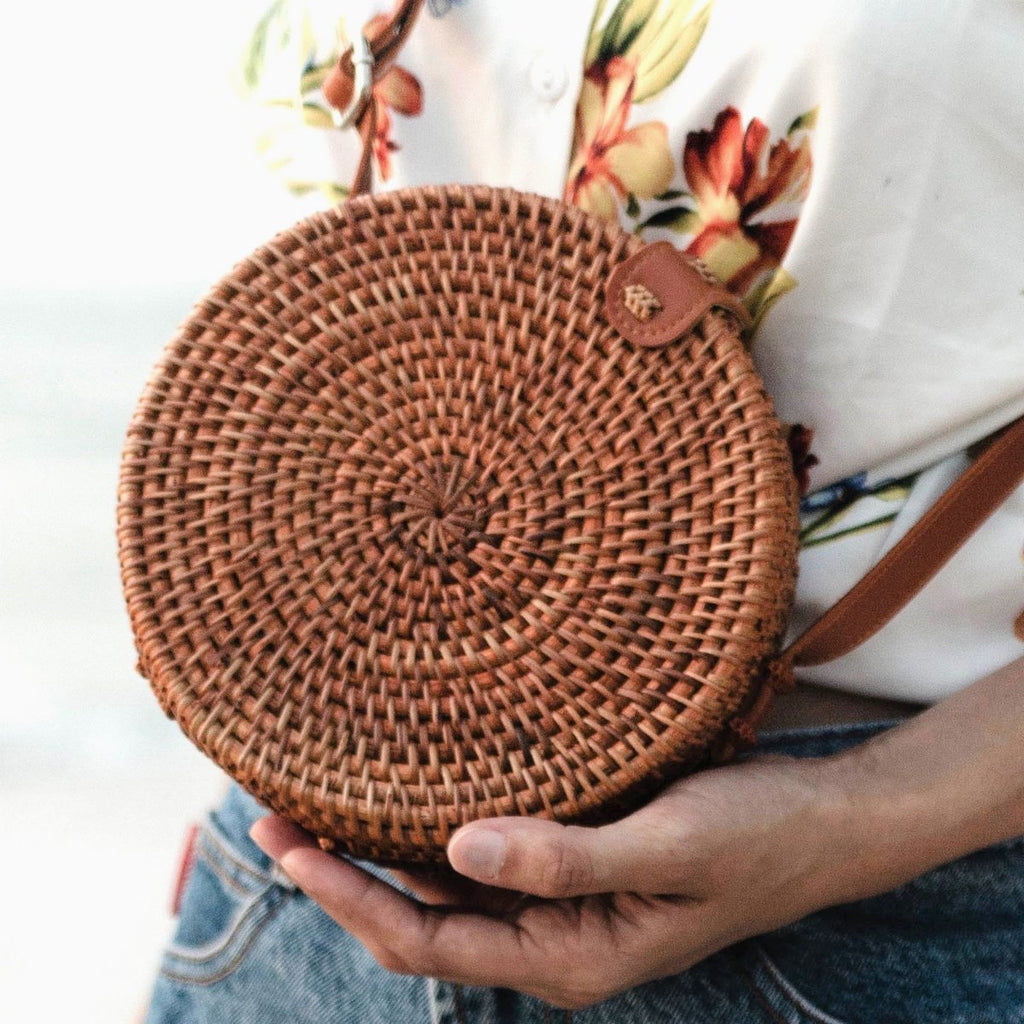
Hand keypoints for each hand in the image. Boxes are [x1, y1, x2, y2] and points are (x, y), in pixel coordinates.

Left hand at [250, 752, 871, 1008]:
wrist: (825, 825)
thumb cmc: (758, 838)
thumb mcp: (668, 850)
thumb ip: (565, 861)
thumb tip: (456, 854)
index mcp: (570, 955)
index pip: (430, 940)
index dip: (351, 900)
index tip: (289, 849)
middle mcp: (556, 937)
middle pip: (423, 920)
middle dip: (344, 877)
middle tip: (275, 820)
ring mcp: (566, 903)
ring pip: (450, 890)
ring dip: (383, 854)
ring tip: (319, 808)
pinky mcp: (581, 864)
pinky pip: (489, 860)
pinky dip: (436, 835)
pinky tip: (409, 799)